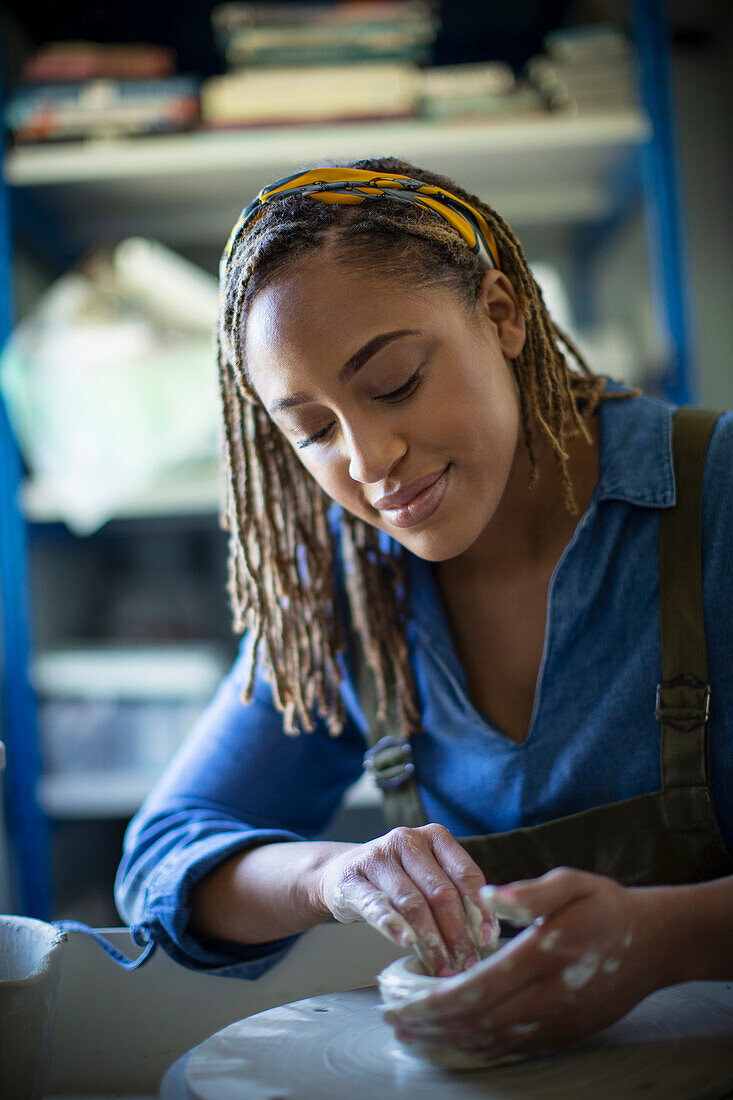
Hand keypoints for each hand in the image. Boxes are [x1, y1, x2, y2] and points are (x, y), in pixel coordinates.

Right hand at [314, 824, 497, 975]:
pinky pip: (376, 905)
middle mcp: (406, 840)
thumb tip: (487, 937)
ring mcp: (377, 858)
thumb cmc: (396, 879)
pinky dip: (393, 925)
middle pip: (441, 892)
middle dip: (457, 934)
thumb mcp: (428, 876)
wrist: (340, 872)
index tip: (487, 941)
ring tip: (442, 967)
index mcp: (434, 836)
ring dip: (431, 940)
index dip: (480, 909)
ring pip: (413, 902)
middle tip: (466, 965)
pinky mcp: (352, 880)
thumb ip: (455, 895)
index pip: (466, 873)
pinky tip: (406, 943)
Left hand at [383, 867, 678, 1056]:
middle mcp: (550, 995)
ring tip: (410, 1033)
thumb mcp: (571, 883)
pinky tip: (452, 1042)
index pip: (480, 986)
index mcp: (545, 954)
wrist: (655, 943)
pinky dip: (477, 1049)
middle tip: (392, 1018)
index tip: (402, 995)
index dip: (436, 997)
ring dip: (447, 1040)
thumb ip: (530, 892)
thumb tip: (488, 897)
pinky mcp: (565, 1034)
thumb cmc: (606, 907)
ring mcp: (559, 1021)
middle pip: (479, 1020)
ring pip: (493, 1040)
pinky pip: (513, 1048)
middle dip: (431, 1023)